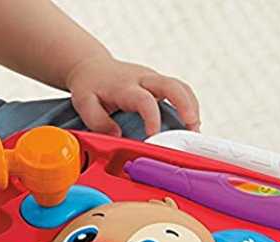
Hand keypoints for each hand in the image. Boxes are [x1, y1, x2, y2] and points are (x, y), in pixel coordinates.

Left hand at [66, 56, 200, 136]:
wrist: (93, 67)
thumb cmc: (89, 87)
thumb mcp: (84, 104)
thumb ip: (98, 121)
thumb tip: (118, 136)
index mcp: (125, 86)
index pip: (144, 100)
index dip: (152, 118)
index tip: (154, 136)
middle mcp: (143, 79)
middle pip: (172, 86)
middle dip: (185, 106)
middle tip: (192, 127)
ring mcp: (154, 80)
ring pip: (181, 87)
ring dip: (192, 108)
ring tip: (195, 131)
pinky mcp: (159, 84)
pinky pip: (180, 92)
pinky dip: (189, 107)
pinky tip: (190, 125)